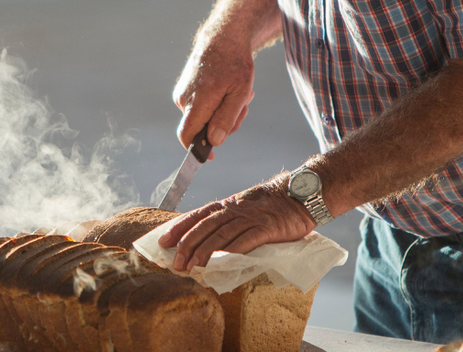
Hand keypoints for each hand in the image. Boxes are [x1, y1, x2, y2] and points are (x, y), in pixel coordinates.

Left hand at [158, 175, 314, 270]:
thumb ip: (229, 221)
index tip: (162, 241)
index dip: (178, 227)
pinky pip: (245, 240)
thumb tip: (209, 239)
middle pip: (204, 226)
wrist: (300, 195)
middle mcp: (235, 210)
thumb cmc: (272, 205)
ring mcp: (250, 218)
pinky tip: (220, 263)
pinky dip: (230, 252)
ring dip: (203, 252)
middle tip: (174, 263)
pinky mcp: (266, 228)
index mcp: (228, 204)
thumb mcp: (245, 207)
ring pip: (220, 234)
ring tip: (191, 268)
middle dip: (186, 245)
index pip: (197, 215)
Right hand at [172, 34, 254, 156]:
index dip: (197, 150)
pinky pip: (200, 107)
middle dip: (223, 125)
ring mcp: (183, 94)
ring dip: (223, 113)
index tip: (211, 156)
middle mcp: (184, 100)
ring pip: (203, 117)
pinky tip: (227, 91)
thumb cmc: (234, 64)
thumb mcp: (239, 93)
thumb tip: (214, 141)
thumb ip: (226, 119)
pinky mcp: (185, 89)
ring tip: (239, 94)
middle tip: (243, 109)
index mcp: (196, 102)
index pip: (186, 136)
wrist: (222, 39)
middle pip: (200, 128)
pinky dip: (216, 104)